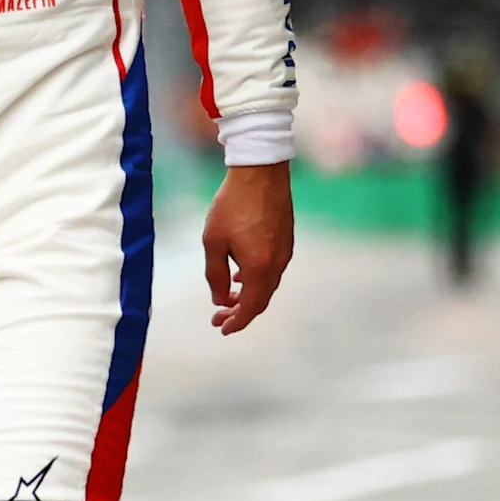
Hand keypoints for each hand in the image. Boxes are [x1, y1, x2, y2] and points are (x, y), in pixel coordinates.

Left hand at [202, 161, 293, 334]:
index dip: (236, 322)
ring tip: (228, 299)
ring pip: (267, 285)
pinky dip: (257, 280)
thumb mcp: (213, 241)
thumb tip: (220, 299)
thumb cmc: (232, 205)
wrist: (261, 171)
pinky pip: (272, 270)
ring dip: (248, 296)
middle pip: (261, 300)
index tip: (221, 328)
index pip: (250, 307)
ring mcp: (285, 252)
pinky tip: (242, 276)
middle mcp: (277, 263)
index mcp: (260, 267)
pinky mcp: (286, 239)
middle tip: (219, 317)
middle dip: (240, 312)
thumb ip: (216, 275)